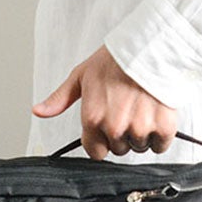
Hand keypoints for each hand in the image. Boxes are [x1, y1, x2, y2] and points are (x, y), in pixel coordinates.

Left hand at [32, 44, 177, 159]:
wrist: (149, 48)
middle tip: (128, 111)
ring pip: (140, 147)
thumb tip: (39, 111)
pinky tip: (157, 114)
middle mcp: (115, 127)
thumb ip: (60, 99)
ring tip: (143, 109)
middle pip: (119, 149)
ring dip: (142, 134)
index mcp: (93, 119)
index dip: (102, 142)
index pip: (96, 152)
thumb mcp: (81, 76)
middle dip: (123, 135)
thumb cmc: (115, 60)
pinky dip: (162, 134)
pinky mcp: (162, 127)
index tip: (109, 129)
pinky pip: (160, 145)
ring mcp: (139, 129)